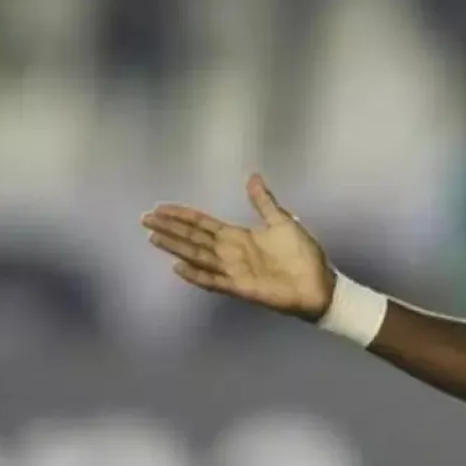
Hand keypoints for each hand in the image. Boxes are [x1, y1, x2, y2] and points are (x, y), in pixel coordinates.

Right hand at [141, 174, 335, 321]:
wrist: (320, 284)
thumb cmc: (304, 255)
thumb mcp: (283, 222)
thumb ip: (264, 203)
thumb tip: (252, 177)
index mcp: (239, 236)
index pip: (203, 223)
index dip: (182, 215)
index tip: (161, 207)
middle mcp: (231, 252)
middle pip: (194, 237)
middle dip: (170, 228)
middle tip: (145, 219)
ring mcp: (234, 270)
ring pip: (198, 256)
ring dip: (176, 247)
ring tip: (153, 237)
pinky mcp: (241, 287)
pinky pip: (214, 280)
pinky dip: (196, 275)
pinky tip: (178, 268)